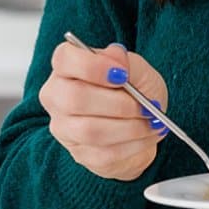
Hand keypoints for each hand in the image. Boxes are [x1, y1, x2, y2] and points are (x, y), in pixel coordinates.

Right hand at [40, 40, 169, 181]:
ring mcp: (63, 127)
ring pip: (90, 131)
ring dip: (130, 127)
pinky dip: (133, 145)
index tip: (122, 75)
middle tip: (145, 105)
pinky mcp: (78, 153)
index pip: (64, 59)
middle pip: (74, 98)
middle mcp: (56, 95)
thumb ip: (128, 62)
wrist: (141, 124)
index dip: (92, 66)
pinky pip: (104, 153)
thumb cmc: (134, 92)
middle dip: (118, 104)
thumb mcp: (138, 71)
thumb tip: (116, 55)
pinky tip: (146, 136)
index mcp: (66, 67)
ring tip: (152, 122)